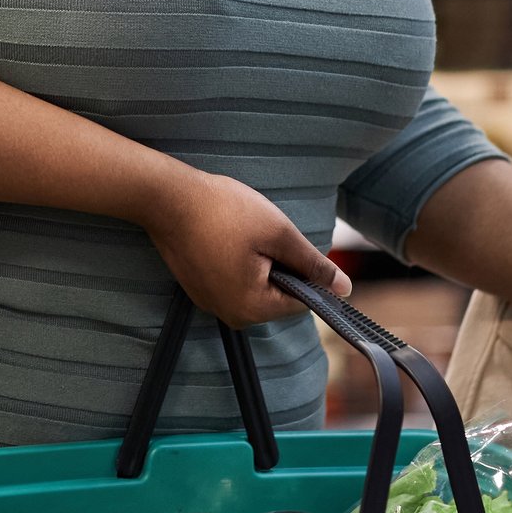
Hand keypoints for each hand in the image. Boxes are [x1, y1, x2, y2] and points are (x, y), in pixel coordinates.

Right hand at [140, 167, 347, 324]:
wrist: (166, 198)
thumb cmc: (223, 212)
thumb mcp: (279, 233)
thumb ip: (313, 264)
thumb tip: (344, 288)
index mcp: (252, 309)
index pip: (300, 301)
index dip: (304, 270)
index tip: (288, 241)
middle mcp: (230, 315)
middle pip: (277, 295)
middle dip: (279, 265)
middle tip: (261, 233)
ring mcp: (210, 302)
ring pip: (255, 285)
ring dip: (259, 261)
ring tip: (241, 232)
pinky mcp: (199, 288)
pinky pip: (233, 280)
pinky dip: (237, 260)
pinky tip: (225, 236)